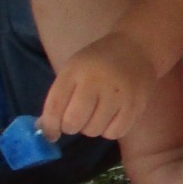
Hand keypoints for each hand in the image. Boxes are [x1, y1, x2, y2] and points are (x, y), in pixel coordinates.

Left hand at [40, 30, 157, 140]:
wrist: (137, 48)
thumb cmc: (98, 61)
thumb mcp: (73, 70)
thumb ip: (58, 97)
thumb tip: (45, 128)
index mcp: (75, 71)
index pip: (54, 107)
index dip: (49, 126)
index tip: (51, 134)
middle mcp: (96, 82)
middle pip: (74, 122)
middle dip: (71, 126)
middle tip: (77, 120)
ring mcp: (118, 94)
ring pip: (94, 130)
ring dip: (91, 127)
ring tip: (97, 114)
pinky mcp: (136, 105)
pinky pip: (115, 132)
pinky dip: (109, 130)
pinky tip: (111, 117)